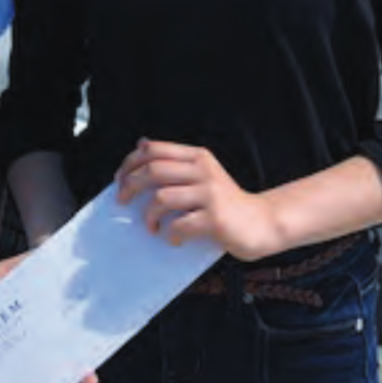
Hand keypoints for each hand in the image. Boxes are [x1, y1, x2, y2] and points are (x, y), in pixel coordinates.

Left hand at [115, 138, 284, 261]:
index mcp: (197, 156)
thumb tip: (141, 143)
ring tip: (152, 226)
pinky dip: (171, 234)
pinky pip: (180, 225)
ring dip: (149, 216)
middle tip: (123, 202)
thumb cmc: (226, 201)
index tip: (119, 178)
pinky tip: (174, 239)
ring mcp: (210, 194)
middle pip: (152, 171)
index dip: (130, 162)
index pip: (154, 149)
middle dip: (130, 186)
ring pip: (161, 198)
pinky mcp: (215, 219)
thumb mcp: (203, 173)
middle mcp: (203, 170)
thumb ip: (175, 161)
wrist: (261, 222)